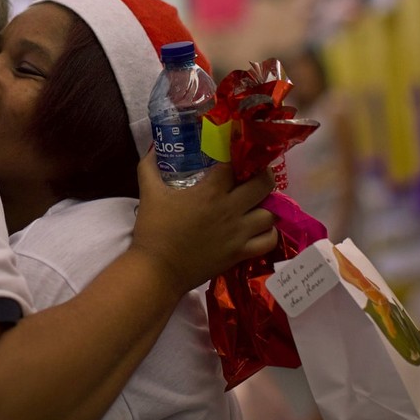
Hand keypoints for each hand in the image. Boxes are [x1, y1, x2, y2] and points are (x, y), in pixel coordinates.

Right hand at [130, 152, 276, 293]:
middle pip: (264, 184)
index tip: (235, 152)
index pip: (235, 164)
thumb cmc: (154, 230)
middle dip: (262, 174)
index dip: (237, 154)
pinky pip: (269, 240)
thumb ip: (150, 167)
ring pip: (271, 213)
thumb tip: (154, 148)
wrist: (157, 270)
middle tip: (254, 173)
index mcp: (210, 192)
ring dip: (267, 204)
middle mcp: (231, 210)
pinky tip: (259, 227)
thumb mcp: (149, 192)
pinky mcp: (241, 253)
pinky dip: (268, 232)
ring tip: (257, 202)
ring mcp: (239, 233)